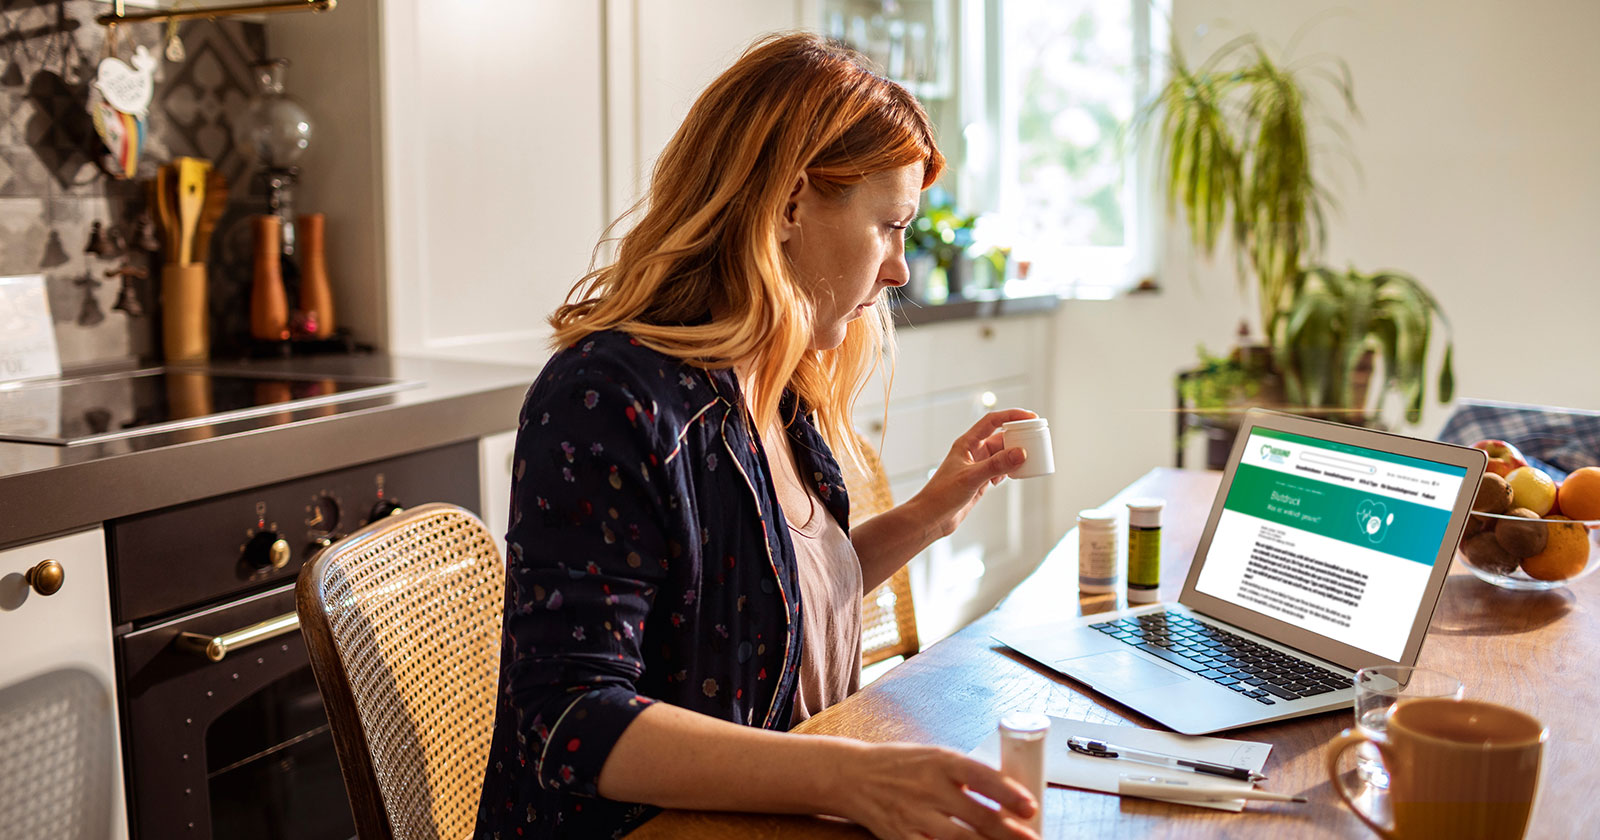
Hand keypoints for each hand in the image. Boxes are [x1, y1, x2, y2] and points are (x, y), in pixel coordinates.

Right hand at [831, 741, 1039, 839]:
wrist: (854, 776)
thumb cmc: (901, 764)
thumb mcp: (935, 756)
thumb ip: (966, 774)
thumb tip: (1007, 794)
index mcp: (941, 761)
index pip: (982, 776)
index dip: (1009, 793)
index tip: (1031, 807)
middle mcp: (929, 788)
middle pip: (978, 815)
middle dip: (1010, 832)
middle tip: (1032, 838)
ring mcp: (915, 815)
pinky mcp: (902, 837)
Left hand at [909, 409, 1036, 539]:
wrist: (931, 518)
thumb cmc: (942, 495)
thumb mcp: (972, 478)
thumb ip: (996, 465)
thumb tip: (1022, 452)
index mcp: (967, 443)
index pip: (992, 421)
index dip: (1012, 415)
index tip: (1031, 417)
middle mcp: (972, 452)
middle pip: (1000, 437)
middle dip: (1018, 438)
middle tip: (1036, 441)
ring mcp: (977, 466)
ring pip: (1002, 455)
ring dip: (1015, 456)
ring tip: (1029, 460)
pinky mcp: (979, 481)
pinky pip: (1000, 470)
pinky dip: (1009, 471)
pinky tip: (1011, 477)